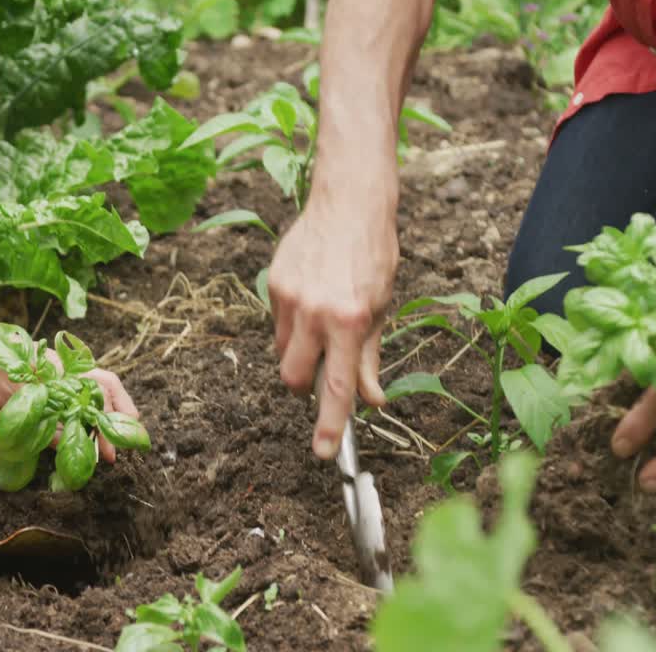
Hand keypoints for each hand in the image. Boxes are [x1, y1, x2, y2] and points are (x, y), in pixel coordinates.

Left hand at [0, 313, 139, 464]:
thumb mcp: (13, 396)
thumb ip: (42, 419)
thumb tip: (69, 443)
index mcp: (63, 371)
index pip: (104, 392)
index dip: (115, 419)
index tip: (112, 450)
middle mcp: (62, 374)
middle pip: (101, 393)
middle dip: (112, 421)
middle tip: (114, 451)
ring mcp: (48, 379)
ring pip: (82, 400)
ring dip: (93, 422)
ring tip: (96, 447)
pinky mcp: (31, 387)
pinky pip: (59, 405)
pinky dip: (68, 422)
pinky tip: (66, 437)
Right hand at [269, 193, 396, 458]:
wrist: (349, 203)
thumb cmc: (373, 254)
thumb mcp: (382, 308)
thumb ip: (370, 359)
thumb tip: (372, 400)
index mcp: (351, 320)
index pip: (338, 387)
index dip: (331, 425)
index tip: (324, 453)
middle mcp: (316, 312)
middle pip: (293, 378)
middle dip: (304, 385)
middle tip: (324, 368)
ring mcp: (290, 297)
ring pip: (282, 351)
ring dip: (299, 352)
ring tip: (322, 322)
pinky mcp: (273, 283)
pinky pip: (277, 322)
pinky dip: (292, 323)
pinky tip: (311, 297)